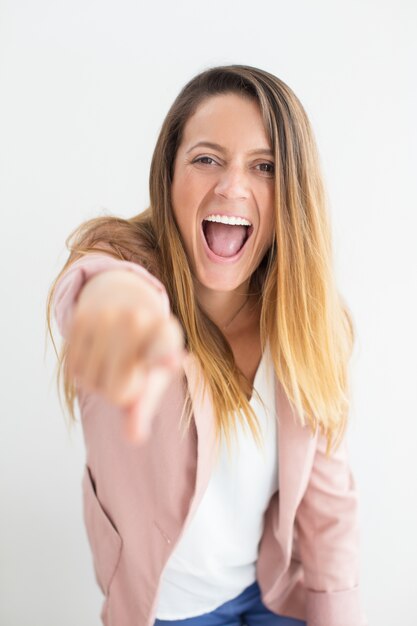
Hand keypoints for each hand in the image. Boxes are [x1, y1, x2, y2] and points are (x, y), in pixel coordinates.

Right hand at [66, 269, 184, 443]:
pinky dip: (81, 370)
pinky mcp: (80, 317)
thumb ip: (144, 407)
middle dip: (118, 392)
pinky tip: (94, 351)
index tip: (172, 362)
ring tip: (110, 358)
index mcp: (166, 335)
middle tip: (127, 371)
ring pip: (92, 383)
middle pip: (118, 392)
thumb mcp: (154, 375)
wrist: (121, 300)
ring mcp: (107, 316)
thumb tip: (134, 438)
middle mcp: (138, 320)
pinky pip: (74, 370)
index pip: (163, 353)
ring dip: (97, 381)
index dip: (166, 359)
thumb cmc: (145, 348)